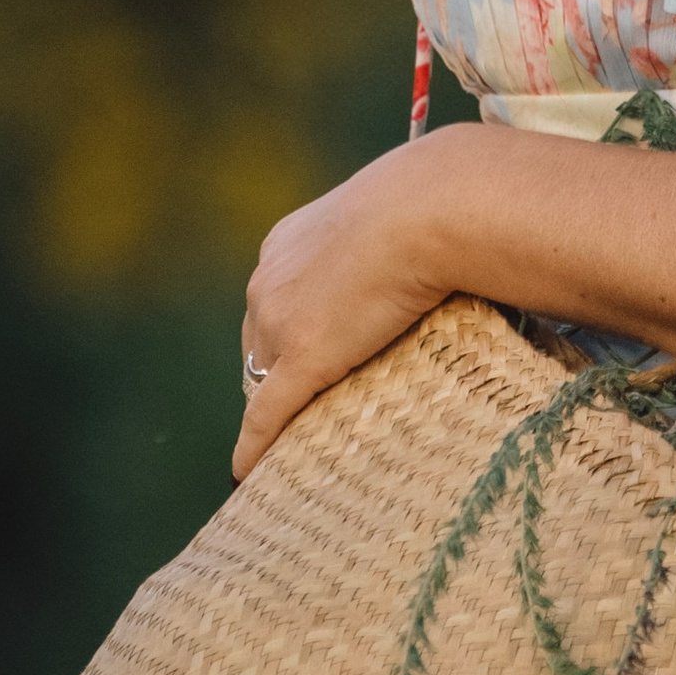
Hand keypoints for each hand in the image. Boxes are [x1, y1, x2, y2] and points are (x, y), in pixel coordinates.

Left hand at [233, 134, 460, 479]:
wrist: (427, 209)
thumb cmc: (428, 203)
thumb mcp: (388, 214)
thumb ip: (380, 240)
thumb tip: (416, 252)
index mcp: (286, 243)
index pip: (272, 304)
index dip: (284, 336)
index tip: (302, 357)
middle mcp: (269, 280)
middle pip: (259, 345)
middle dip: (275, 375)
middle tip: (305, 405)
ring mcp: (281, 321)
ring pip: (263, 381)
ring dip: (276, 411)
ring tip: (296, 441)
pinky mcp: (303, 358)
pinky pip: (266, 415)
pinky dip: (254, 446)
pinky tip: (247, 471)